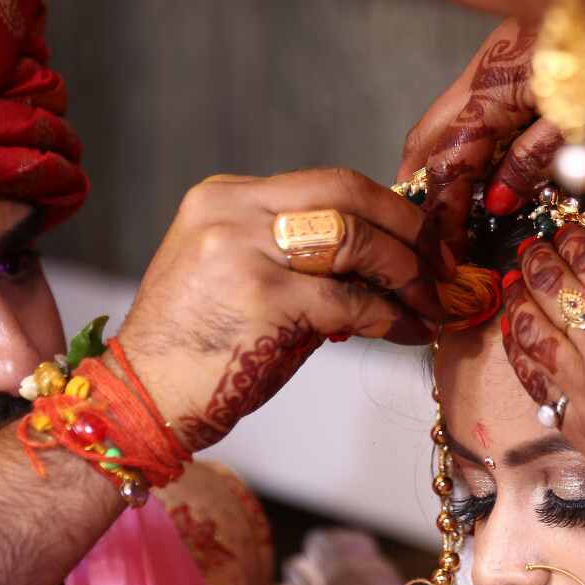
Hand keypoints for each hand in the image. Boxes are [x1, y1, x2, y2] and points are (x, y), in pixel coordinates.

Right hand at [117, 168, 449, 451]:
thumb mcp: (245, 281)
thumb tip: (389, 262)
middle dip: (409, 229)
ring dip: (407, 272)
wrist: (142, 401)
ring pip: (354, 238)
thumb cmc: (200, 351)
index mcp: (225, 197)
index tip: (423, 238)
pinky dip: (389, 316)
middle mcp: (231, 211)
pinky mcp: (261, 298)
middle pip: (347, 192)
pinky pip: (348, 299)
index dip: (388, 208)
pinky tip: (407, 330)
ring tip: (432, 301)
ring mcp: (243, 249)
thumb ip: (305, 262)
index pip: (328, 183)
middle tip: (443, 265)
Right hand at [396, 16, 584, 256]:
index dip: (445, 213)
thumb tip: (496, 201)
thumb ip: (532, 160)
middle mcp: (479, 79)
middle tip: (430, 230)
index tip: (448, 250)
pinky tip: (479, 164)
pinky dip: (461, 142)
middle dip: (423, 188)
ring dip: (439, 165)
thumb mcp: (582, 120)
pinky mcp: (505, 61)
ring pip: (443, 122)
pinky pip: (465, 109)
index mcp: (491, 95)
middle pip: (428, 141)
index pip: (449, 166)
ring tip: (448, 207)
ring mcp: (488, 67)